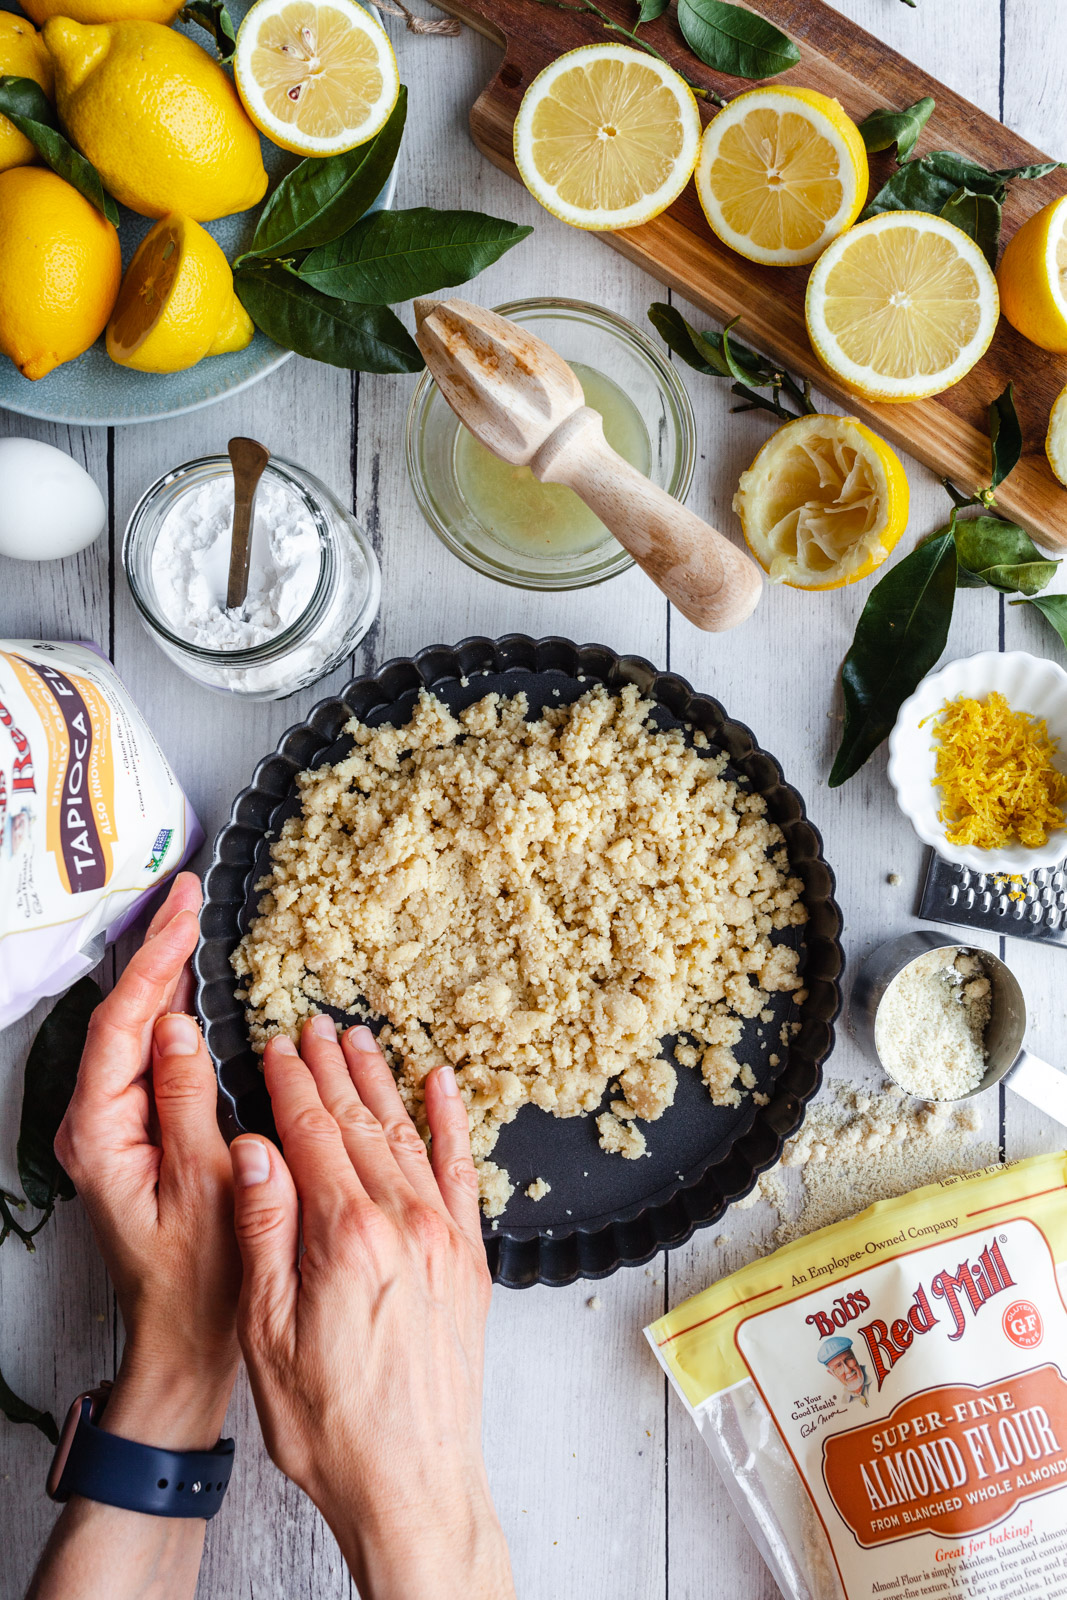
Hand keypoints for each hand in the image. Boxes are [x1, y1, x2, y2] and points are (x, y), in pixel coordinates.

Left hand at [55, 872, 239, 1449]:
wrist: (187, 1342)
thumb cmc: (203, 1281)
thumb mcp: (207, 1183)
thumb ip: (187, 1099)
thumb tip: (177, 1026)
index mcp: (100, 1135)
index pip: (123, 1025)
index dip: (154, 960)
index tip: (183, 912)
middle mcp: (94, 1126)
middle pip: (120, 1018)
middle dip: (154, 952)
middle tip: (187, 896)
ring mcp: (112, 1130)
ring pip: (131, 1034)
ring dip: (161, 977)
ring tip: (189, 924)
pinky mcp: (134, 1135)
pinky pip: (146, 1060)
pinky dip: (169, 1016)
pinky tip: (190, 991)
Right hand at [229, 1020, 513, 1599]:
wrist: (412, 1483)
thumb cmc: (333, 1423)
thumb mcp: (269, 1331)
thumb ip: (266, 1230)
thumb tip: (255, 1149)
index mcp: (348, 1235)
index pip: (311, 1133)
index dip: (289, 1084)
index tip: (276, 1047)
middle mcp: (405, 1222)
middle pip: (360, 1123)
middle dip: (331, 1069)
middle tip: (314, 1026)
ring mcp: (445, 1237)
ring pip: (407, 1136)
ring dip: (380, 1082)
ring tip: (360, 1040)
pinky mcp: (470, 1258)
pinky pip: (463, 1171)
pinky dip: (451, 1122)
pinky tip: (442, 1085)